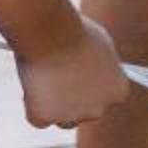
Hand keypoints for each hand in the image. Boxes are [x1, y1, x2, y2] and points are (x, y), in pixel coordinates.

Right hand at [18, 15, 131, 130]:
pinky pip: (37, 120)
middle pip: (84, 113)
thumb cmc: (71, 28)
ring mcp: (73, 115)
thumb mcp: (98, 43)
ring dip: (51, 104)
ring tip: (39, 76)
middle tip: (52, 76)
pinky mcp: (46, 117)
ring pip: (60, 119)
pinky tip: (28, 84)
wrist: (48, 30)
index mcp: (119, 91)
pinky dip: (30, 105)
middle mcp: (100, 108)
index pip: (105, 98)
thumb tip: (92, 65)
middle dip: (70, 99)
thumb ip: (100, 61)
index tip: (73, 75)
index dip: (87, 86)